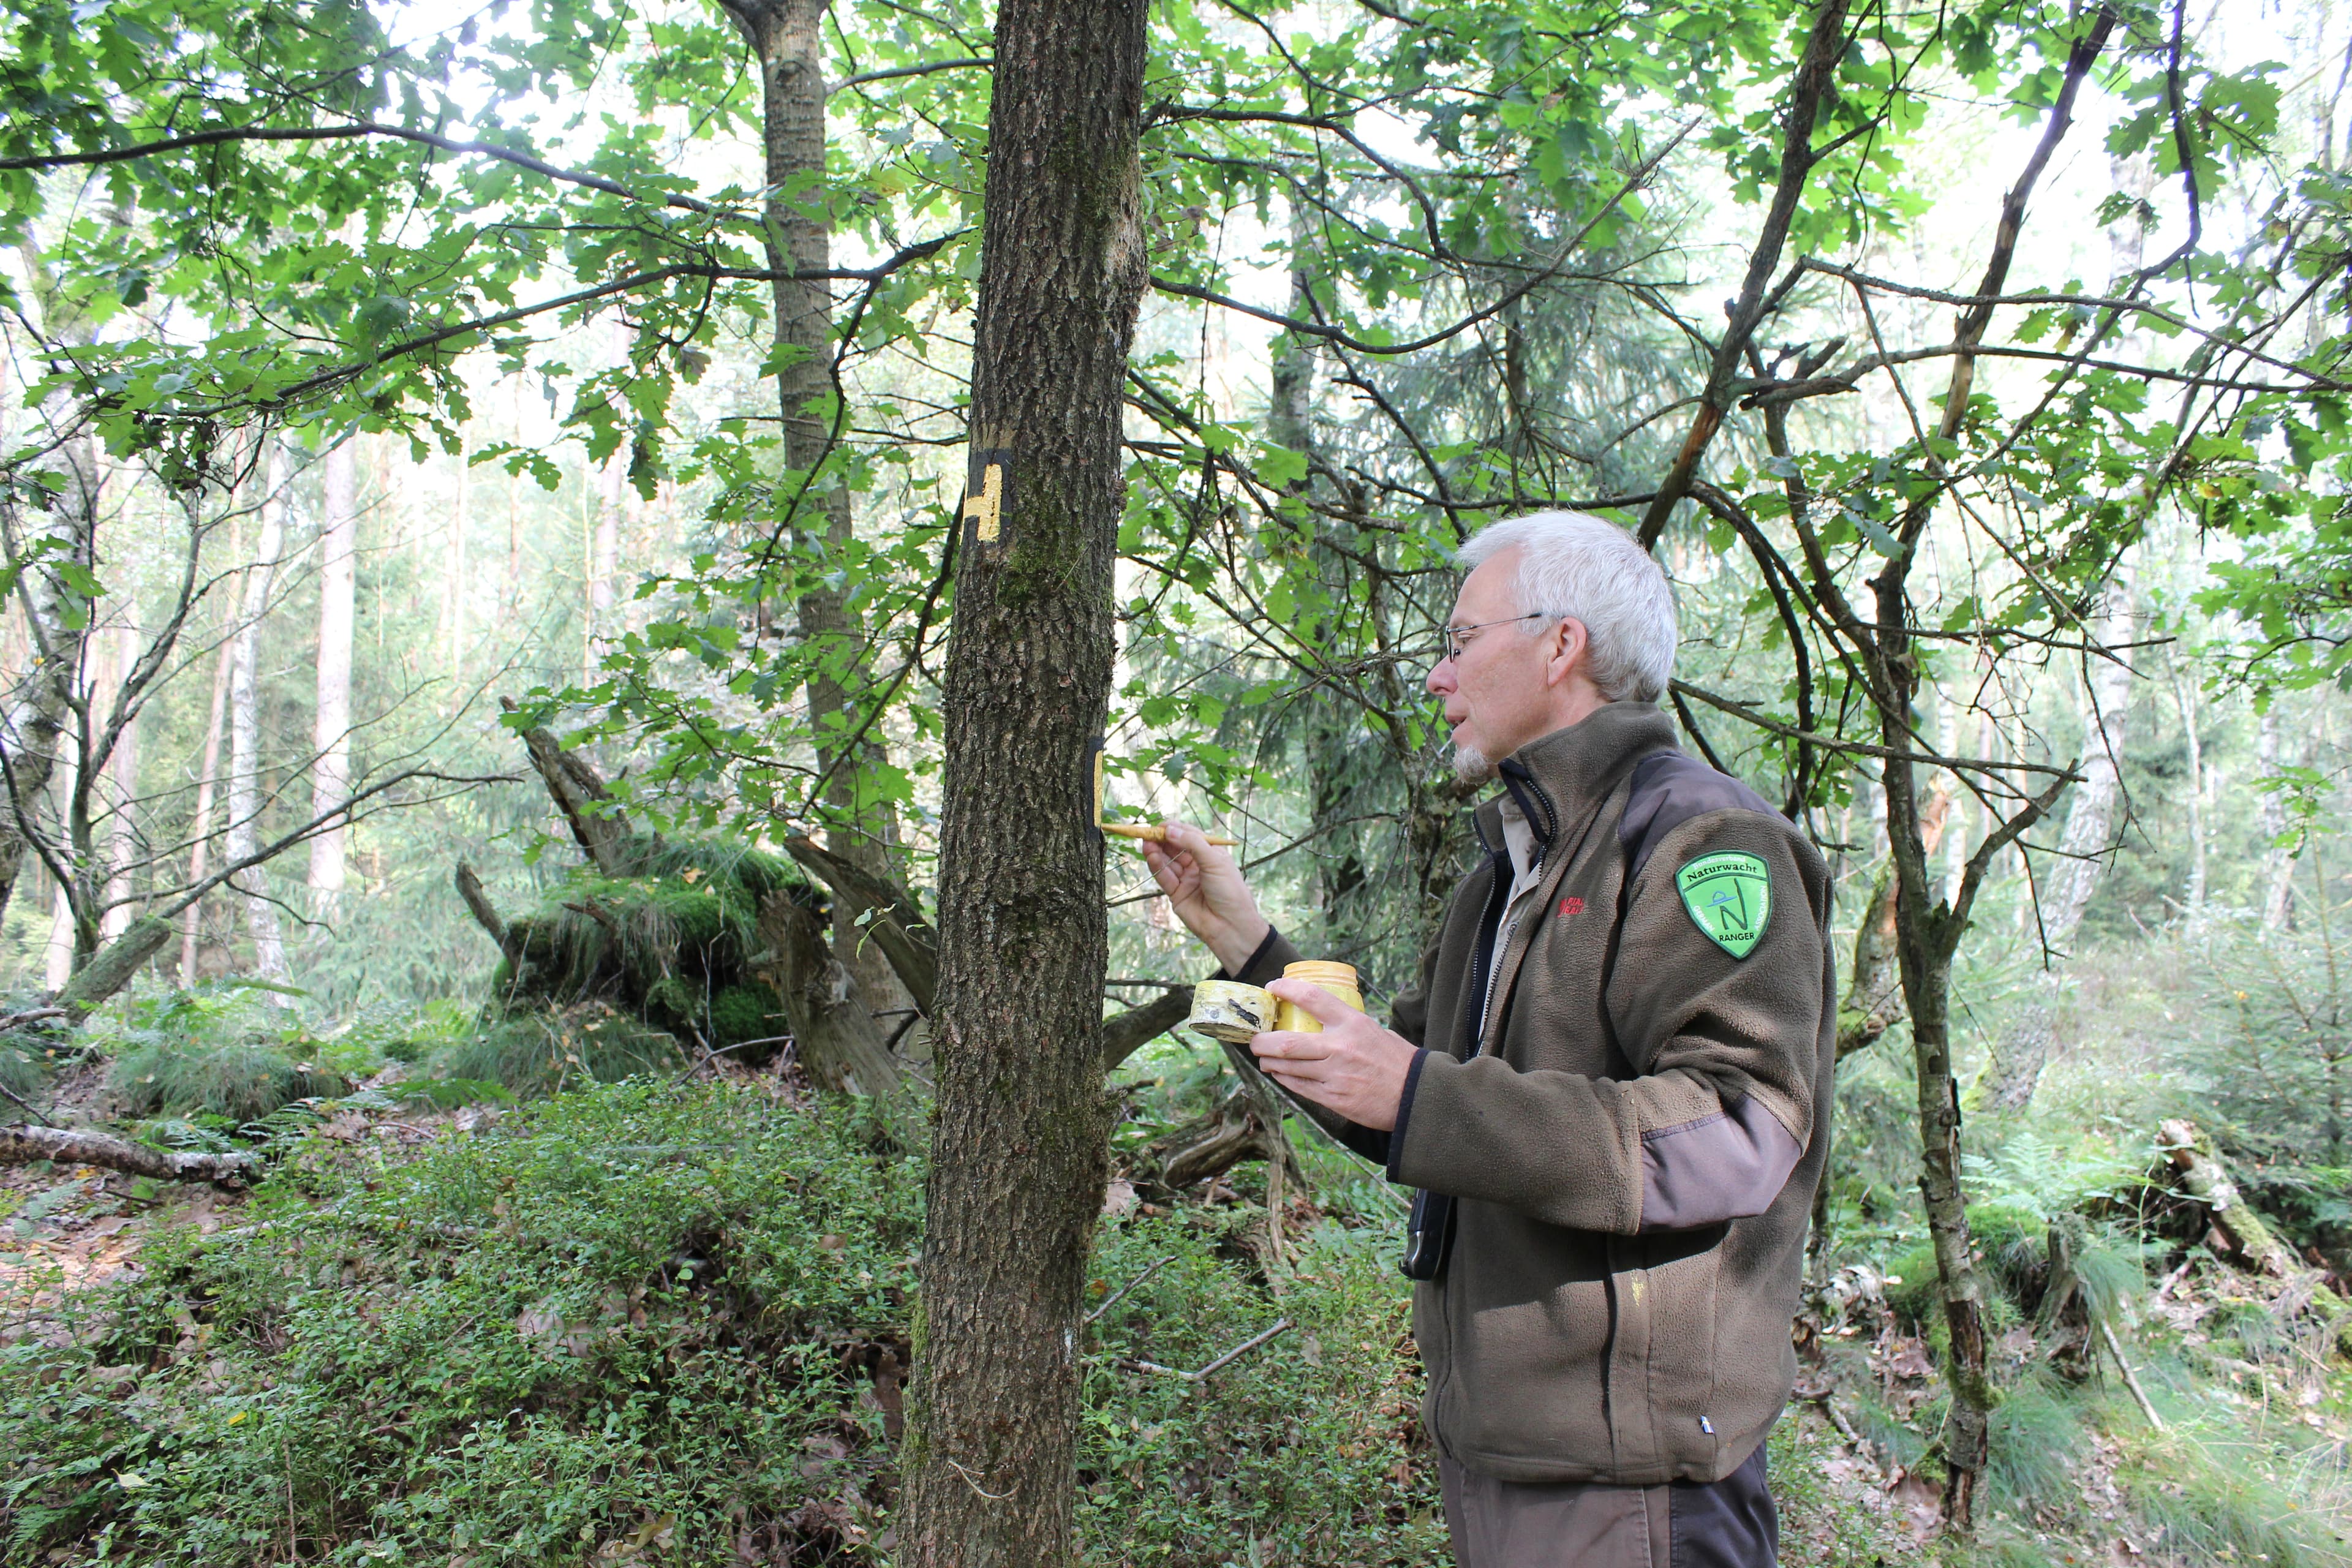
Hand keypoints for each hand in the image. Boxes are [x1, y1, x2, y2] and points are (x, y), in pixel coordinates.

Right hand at [1141, 820, 1269, 974]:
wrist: (1230, 926)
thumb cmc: (1229, 890)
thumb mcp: (1214, 861)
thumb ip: (1191, 844)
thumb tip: (1170, 829)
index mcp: (1211, 853)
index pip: (1190, 836)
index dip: (1175, 829)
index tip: (1161, 825)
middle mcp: (1197, 865)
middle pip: (1175, 848)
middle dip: (1162, 840)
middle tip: (1148, 833)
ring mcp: (1186, 880)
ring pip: (1167, 862)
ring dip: (1156, 852)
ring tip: (1146, 843)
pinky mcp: (1176, 894)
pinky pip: (1164, 877)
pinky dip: (1157, 866)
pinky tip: (1151, 856)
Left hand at [1249, 979, 1417, 1131]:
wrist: (1417, 1097)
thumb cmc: (1399, 1061)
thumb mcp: (1377, 1032)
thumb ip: (1349, 1026)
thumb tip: (1325, 1019)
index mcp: (1353, 1024)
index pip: (1311, 998)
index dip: (1286, 989)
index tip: (1272, 988)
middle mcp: (1340, 1048)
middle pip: (1286, 1042)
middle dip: (1261, 1041)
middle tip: (1254, 1038)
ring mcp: (1335, 1075)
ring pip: (1287, 1067)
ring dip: (1269, 1062)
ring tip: (1263, 1057)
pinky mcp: (1333, 1099)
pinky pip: (1299, 1087)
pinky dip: (1284, 1079)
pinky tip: (1279, 1074)